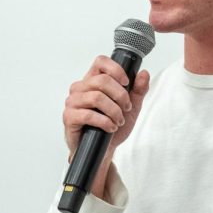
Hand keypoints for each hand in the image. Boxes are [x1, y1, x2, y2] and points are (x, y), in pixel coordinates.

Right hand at [62, 56, 150, 192]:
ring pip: (96, 97)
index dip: (116, 69)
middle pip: (102, 80)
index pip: (100, 62)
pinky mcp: (69, 117)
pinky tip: (110, 127)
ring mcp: (73, 102)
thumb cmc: (113, 126)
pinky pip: (88, 114)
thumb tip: (144, 73)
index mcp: (93, 81)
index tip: (126, 82)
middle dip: (120, 95)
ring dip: (113, 111)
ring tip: (118, 120)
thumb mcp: (131, 107)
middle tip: (126, 108)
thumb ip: (138, 90)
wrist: (104, 150)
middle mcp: (80, 88)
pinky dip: (104, 121)